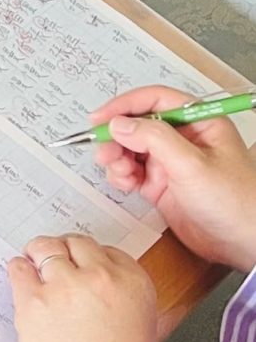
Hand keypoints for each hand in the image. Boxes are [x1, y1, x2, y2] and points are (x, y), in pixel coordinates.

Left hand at [8, 234, 158, 341]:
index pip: (108, 252)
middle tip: (53, 258)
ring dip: (38, 254)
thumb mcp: (146, 330)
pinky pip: (19, 270)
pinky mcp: (34, 301)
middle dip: (64, 250)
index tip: (80, 266)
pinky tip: (19, 275)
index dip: (90, 259)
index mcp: (134, 282)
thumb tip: (112, 294)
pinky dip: (18, 269)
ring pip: (46, 248)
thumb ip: (129, 302)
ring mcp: (65, 286)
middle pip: (77, 244)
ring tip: (32, 261)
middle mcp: (101, 276)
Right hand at [91, 85, 255, 271]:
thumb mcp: (192, 165)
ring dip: (117, 159)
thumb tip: (120, 124)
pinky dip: (122, 176)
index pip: (155, 100)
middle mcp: (183, 138)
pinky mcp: (162, 185)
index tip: (100, 119)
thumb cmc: (235, 201)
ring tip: (120, 173)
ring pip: (131, 149)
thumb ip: (154, 139)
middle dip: (117, 137)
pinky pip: (132, 172)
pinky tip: (126, 184)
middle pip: (138, 124)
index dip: (124, 106)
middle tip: (105, 153)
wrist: (243, 241)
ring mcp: (171, 162)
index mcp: (199, 122)